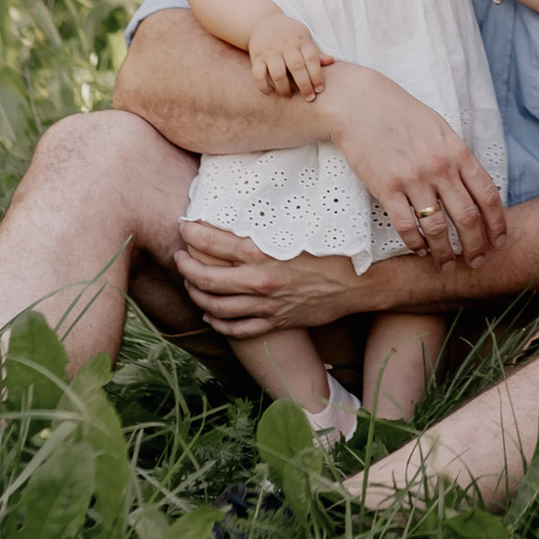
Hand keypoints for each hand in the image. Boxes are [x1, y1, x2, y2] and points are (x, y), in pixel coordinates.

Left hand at [172, 222, 362, 339]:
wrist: (359, 282)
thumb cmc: (331, 248)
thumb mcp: (298, 228)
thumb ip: (268, 225)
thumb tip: (246, 209)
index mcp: (263, 253)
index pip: (213, 242)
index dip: (191, 234)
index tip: (183, 227)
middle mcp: (259, 281)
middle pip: (206, 279)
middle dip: (186, 268)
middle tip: (179, 259)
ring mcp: (265, 306)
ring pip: (216, 306)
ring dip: (197, 295)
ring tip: (191, 285)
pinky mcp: (275, 322)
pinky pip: (237, 329)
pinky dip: (218, 323)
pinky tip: (211, 315)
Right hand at [249, 11, 326, 98]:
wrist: (263, 21)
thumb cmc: (289, 33)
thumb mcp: (304, 37)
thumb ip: (316, 52)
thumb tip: (331, 61)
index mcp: (301, 41)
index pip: (312, 59)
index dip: (317, 76)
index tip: (320, 89)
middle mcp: (286, 46)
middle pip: (297, 67)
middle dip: (304, 85)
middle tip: (309, 98)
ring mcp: (270, 52)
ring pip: (278, 73)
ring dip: (284, 88)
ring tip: (289, 95)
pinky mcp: (257, 58)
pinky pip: (258, 75)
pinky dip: (264, 87)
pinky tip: (271, 93)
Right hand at [323, 65, 508, 261]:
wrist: (360, 104)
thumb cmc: (401, 115)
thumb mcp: (440, 129)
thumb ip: (457, 157)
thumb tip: (473, 187)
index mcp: (458, 151)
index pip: (487, 195)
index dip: (497, 223)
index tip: (498, 241)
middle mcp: (440, 167)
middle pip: (467, 217)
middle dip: (475, 246)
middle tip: (477, 262)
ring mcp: (413, 179)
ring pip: (437, 227)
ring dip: (445, 252)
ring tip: (447, 264)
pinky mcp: (387, 188)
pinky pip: (406, 225)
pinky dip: (415, 243)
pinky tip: (419, 250)